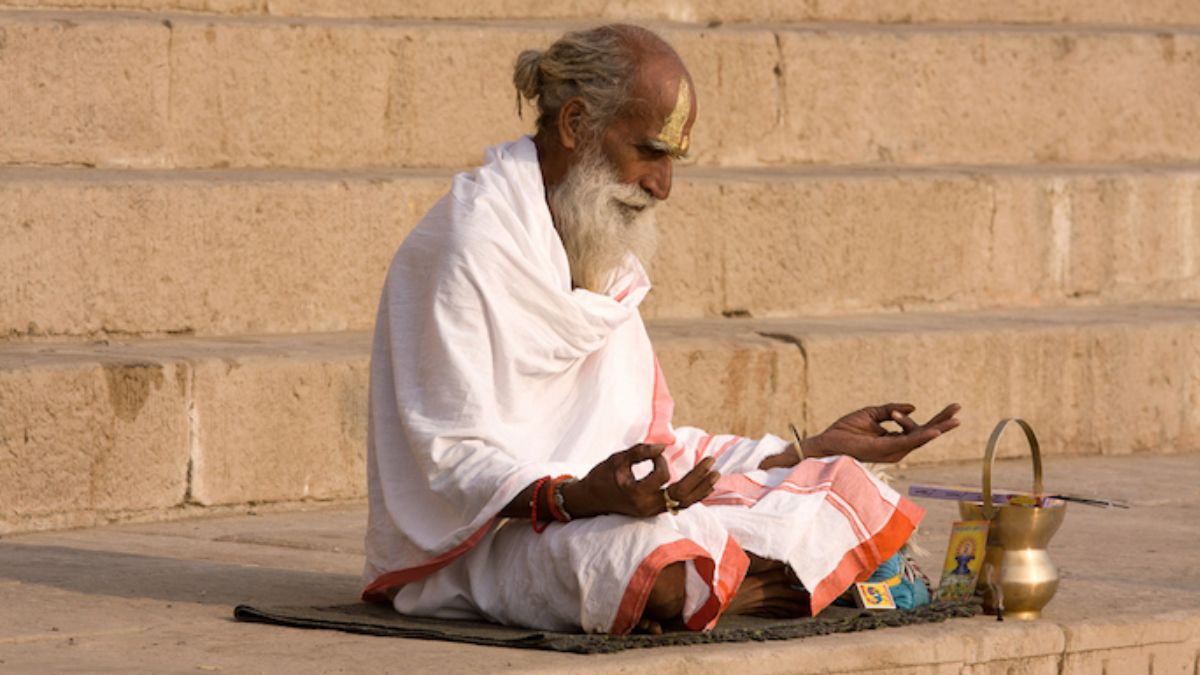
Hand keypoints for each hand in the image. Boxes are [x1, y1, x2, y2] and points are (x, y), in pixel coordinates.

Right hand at [566, 445, 719, 517]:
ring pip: (684, 503)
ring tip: (716, 475)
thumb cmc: (602, 476)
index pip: (661, 476)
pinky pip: (679, 505)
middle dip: (698, 477)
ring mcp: (652, 512)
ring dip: (701, 488)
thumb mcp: (617, 459)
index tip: (653, 452)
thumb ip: (640, 452)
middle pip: (681, 494)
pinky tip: (706, 486)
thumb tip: (665, 446)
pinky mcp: (654, 511)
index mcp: (636, 494)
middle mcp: (647, 507)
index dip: (659, 460)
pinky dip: (693, 495)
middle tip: (712, 461)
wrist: (590, 499)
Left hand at [802, 402, 959, 463]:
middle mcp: (896, 448)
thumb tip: (913, 407)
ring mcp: (891, 451)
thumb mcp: (871, 414)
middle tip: (959, 408)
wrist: (827, 441)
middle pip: (925, 434)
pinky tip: (934, 430)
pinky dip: (921, 435)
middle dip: (943, 422)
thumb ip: (891, 410)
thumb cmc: (846, 430)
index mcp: (894, 440)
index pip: (918, 429)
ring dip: (938, 427)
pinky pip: (906, 442)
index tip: (898, 411)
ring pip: (920, 438)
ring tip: (954, 418)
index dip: (926, 418)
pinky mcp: (884, 450)